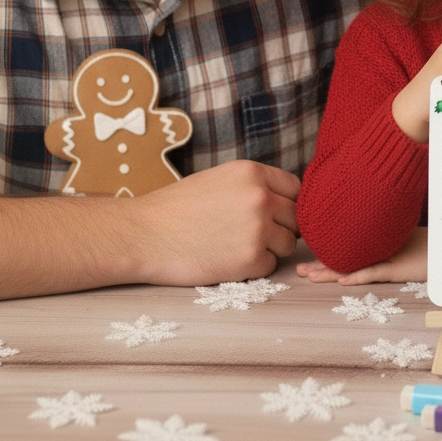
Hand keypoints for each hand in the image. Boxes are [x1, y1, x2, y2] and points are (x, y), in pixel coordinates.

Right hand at [129, 159, 299, 285]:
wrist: (144, 235)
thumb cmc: (178, 208)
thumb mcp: (221, 179)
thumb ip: (256, 186)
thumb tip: (289, 201)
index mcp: (253, 173)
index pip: (297, 188)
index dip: (288, 203)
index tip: (275, 213)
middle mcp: (261, 198)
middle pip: (296, 217)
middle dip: (281, 227)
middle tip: (252, 233)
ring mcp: (258, 229)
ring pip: (288, 243)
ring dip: (270, 248)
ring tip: (237, 245)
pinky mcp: (250, 260)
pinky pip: (270, 266)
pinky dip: (255, 267)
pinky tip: (228, 259)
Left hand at [296, 227, 427, 285]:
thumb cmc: (425, 250)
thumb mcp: (400, 250)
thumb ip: (382, 252)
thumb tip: (360, 263)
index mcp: (374, 246)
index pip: (346, 253)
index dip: (326, 258)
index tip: (307, 264)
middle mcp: (376, 249)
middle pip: (344, 258)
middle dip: (320, 265)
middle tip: (299, 271)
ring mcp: (385, 257)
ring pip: (352, 265)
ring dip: (330, 272)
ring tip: (309, 276)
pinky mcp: (396, 267)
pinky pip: (374, 272)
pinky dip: (358, 277)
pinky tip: (342, 282)